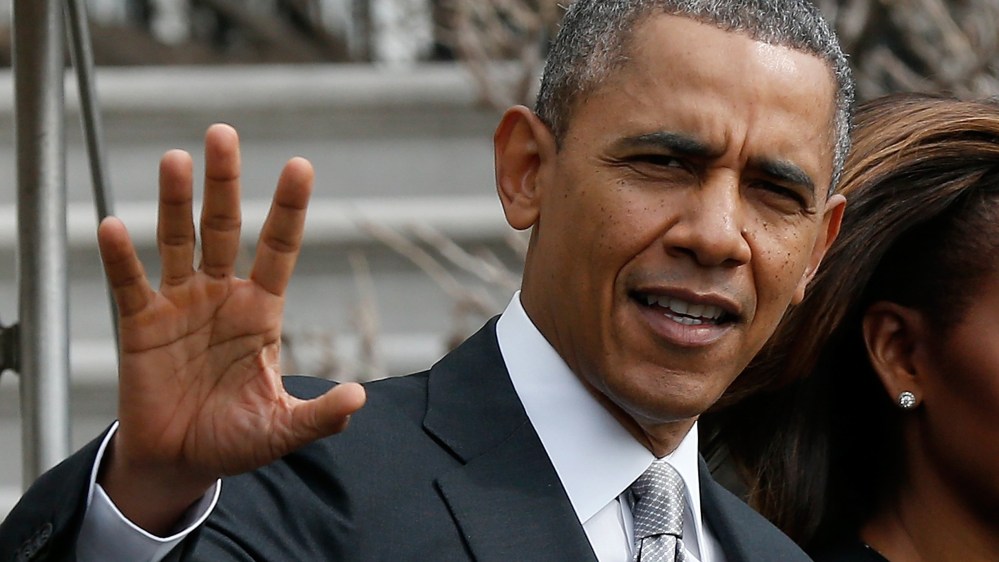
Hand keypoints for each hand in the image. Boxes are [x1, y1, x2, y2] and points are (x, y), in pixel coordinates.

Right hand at [96, 124, 365, 532]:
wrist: (181, 462)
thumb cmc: (236, 439)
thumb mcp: (282, 429)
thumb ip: (319, 416)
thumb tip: (358, 399)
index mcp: (262, 310)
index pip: (278, 247)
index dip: (288, 209)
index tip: (300, 166)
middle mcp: (222, 295)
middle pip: (224, 227)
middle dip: (225, 183)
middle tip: (223, 134)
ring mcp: (181, 304)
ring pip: (178, 241)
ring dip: (174, 202)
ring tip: (176, 159)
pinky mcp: (141, 324)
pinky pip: (130, 284)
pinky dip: (121, 258)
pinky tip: (113, 227)